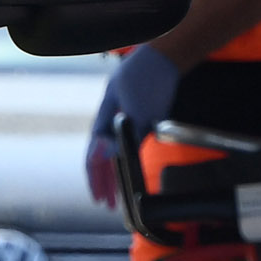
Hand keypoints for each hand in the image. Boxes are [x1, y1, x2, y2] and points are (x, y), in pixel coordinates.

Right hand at [86, 47, 183, 209]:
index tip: (98, 197)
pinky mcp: (141, 115)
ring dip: (115, 171)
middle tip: (105, 204)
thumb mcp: (136, 110)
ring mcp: (126, 116)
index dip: (95, 177)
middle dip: (103, 180)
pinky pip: (129, 143)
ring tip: (117, 191)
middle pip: (102, 155)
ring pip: (115, 151)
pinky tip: (129, 166)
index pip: (94, 154)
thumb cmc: (149, 77)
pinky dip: (127, 158)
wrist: (166, 56)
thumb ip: (121, 135)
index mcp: (105, 117)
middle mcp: (112, 118)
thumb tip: (102, 156)